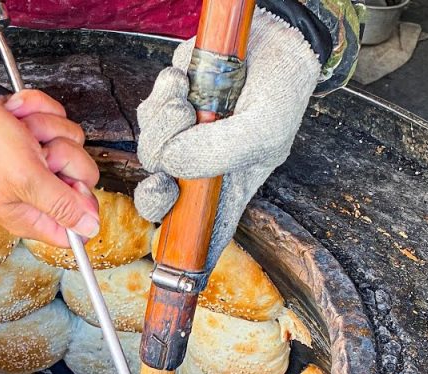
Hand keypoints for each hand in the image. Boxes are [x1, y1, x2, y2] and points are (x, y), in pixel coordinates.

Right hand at [0, 89, 99, 247]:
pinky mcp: (42, 134)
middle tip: (36, 153)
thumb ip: (61, 205)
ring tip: (21, 133)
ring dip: (46, 128)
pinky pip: (60, 119)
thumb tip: (89, 228)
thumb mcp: (25, 180)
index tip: (70, 185)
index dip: (81, 205)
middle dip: (62, 155)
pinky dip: (39, 111)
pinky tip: (18, 118)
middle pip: (84, 178)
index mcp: (31, 215)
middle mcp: (39, 191)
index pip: (75, 228)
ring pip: (74, 143)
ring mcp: (42, 161)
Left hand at [134, 9, 320, 269]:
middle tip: (167, 175)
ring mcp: (183, 138)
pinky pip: (147, 113)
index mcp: (229, 188)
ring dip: (164, 125)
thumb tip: (169, 166)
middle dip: (157, 190)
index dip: (190, 260)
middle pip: (160, 198)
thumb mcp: (263, 130)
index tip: (177, 281)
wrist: (271, 38)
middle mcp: (201, 169)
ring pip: (148, 150)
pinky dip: (161, 97)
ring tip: (191, 101)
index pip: (207, 234)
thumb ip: (218, 155)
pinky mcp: (169, 107)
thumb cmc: (280, 92)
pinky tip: (185, 82)